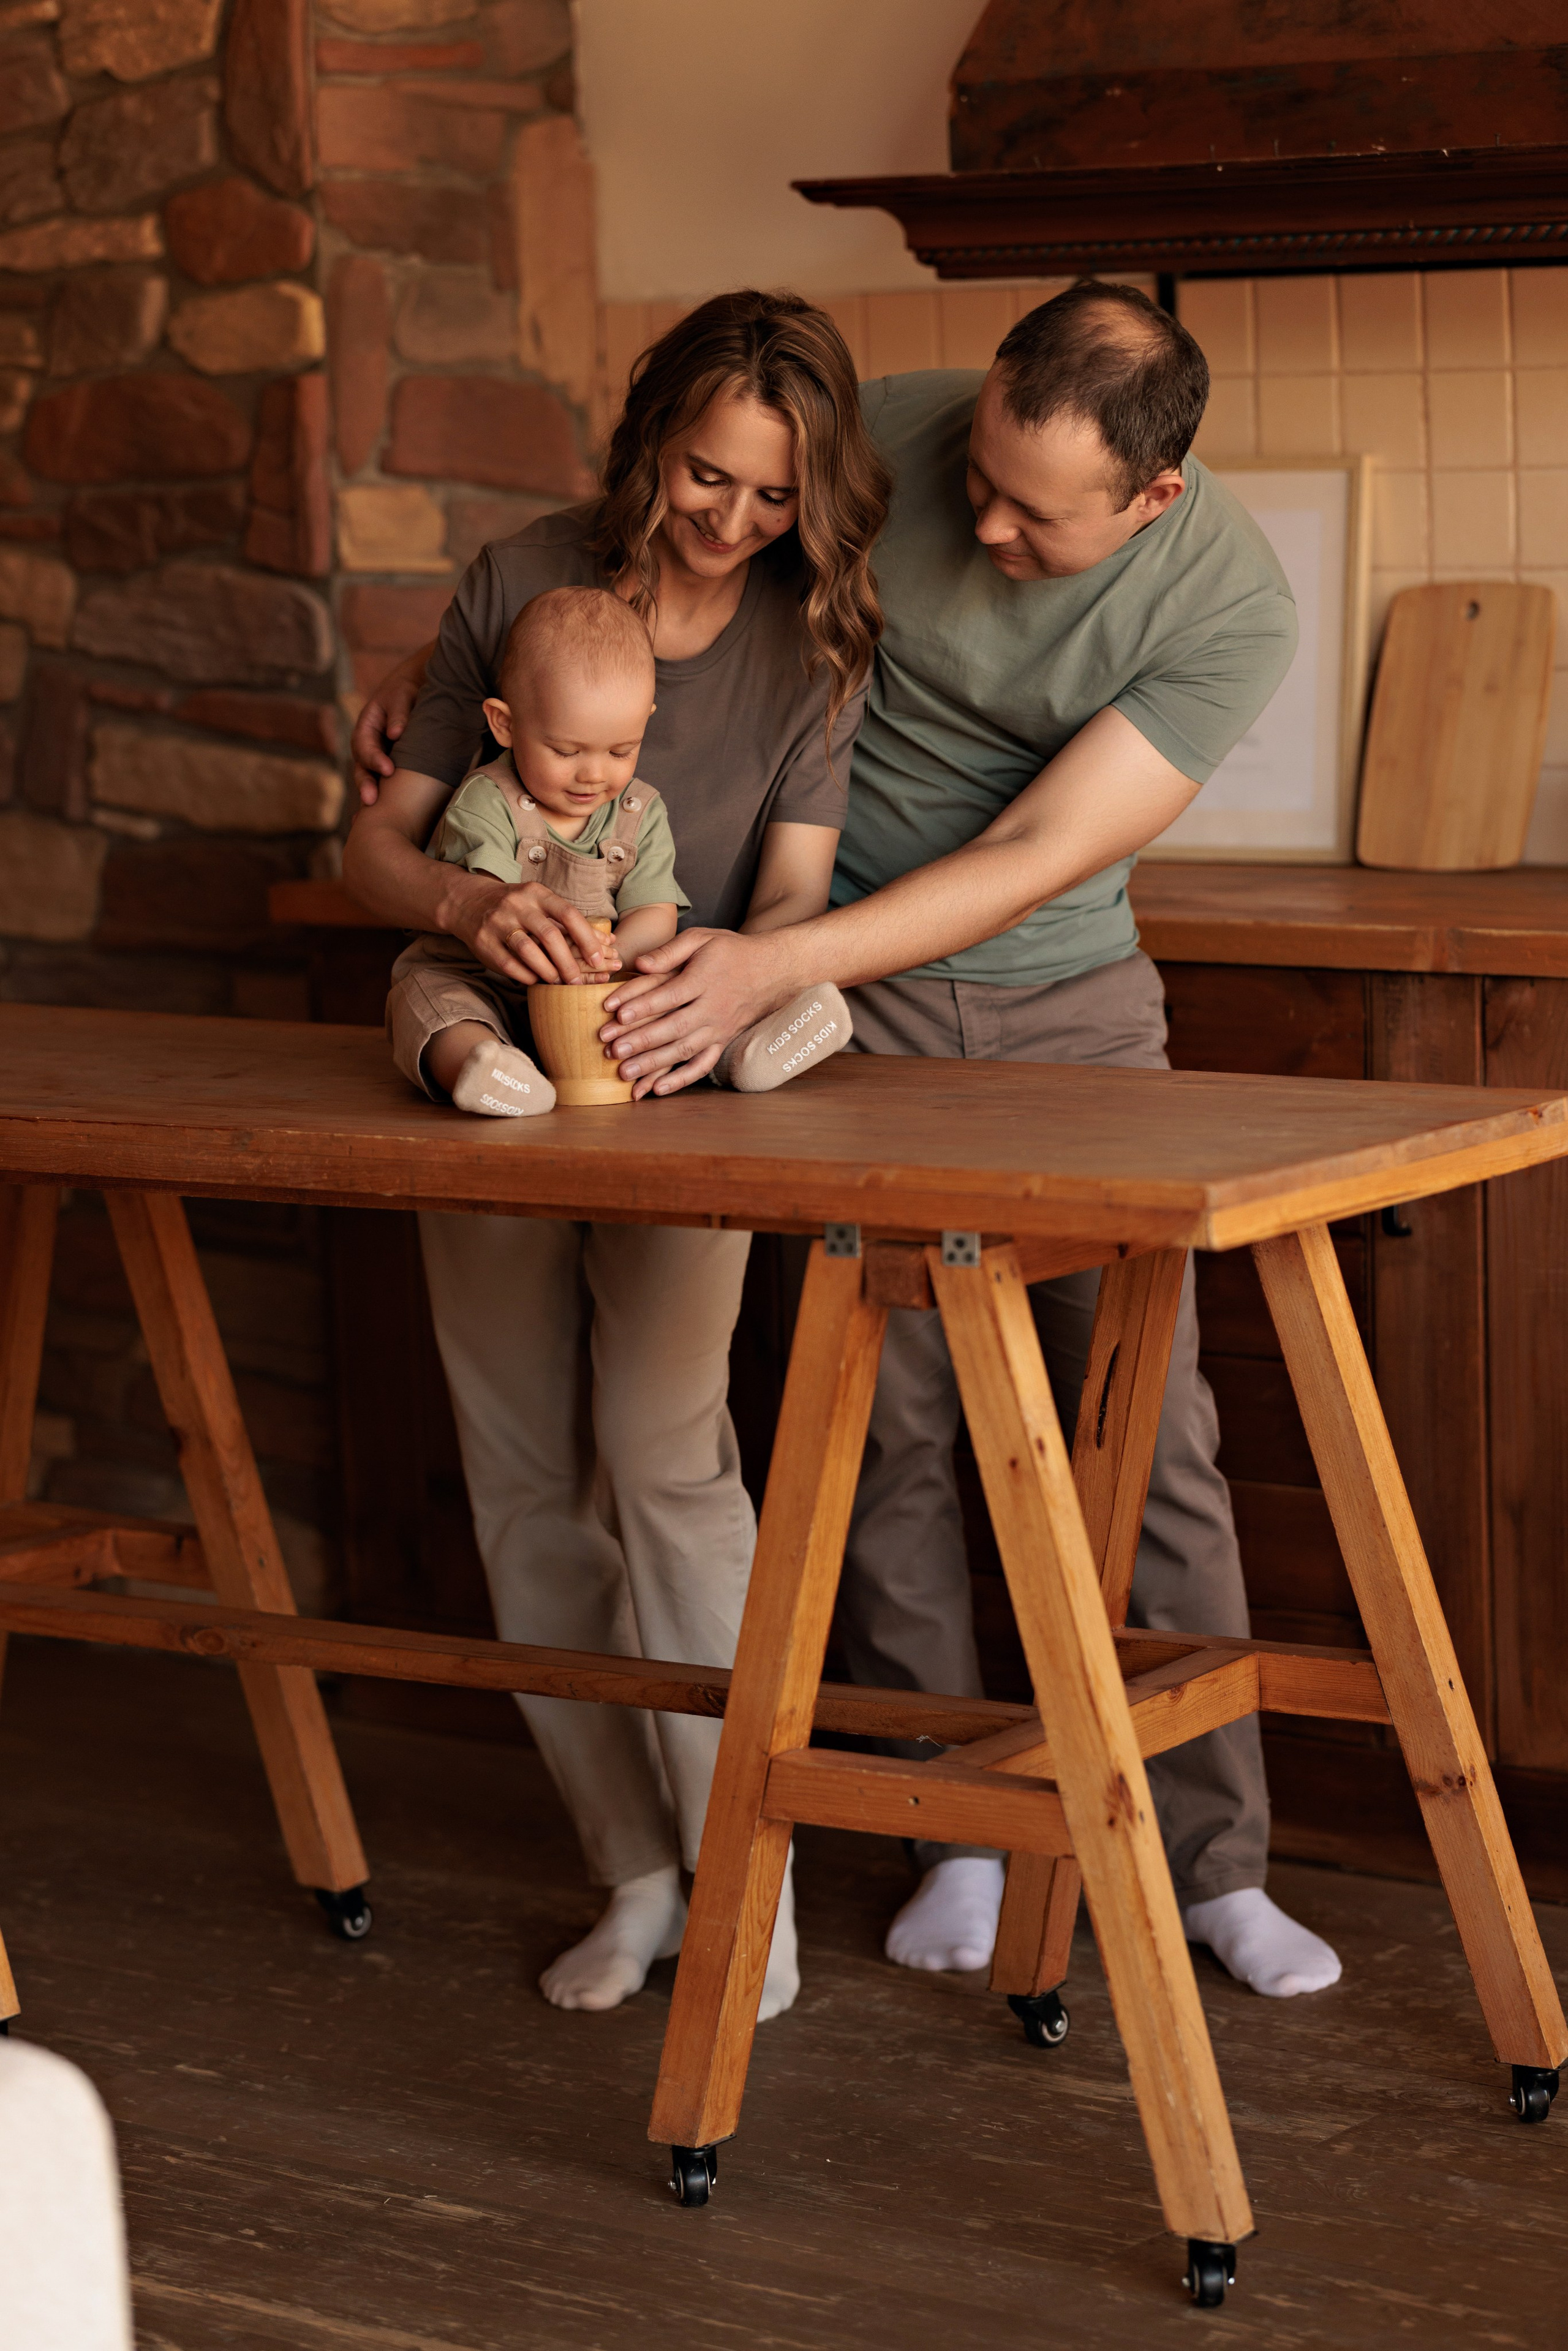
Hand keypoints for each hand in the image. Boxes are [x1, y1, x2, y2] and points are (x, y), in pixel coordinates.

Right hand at [352, 645, 432, 805]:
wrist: (417, 692)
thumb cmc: (409, 691)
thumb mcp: (402, 695)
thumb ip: (399, 712)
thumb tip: (396, 733)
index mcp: (367, 727)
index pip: (364, 745)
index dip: (374, 759)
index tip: (388, 770)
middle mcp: (368, 746)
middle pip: (362, 768)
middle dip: (366, 785)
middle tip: (372, 800)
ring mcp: (377, 759)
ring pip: (370, 780)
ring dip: (370, 797)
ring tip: (370, 817)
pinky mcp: (390, 769)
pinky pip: (383, 786)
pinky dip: (381, 803)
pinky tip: (380, 823)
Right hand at [454, 879, 620, 987]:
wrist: (468, 902)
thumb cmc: (517, 908)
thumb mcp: (543, 905)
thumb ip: (573, 923)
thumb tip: (611, 942)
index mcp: (537, 894)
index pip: (569, 914)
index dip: (587, 938)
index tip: (601, 959)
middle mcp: (518, 905)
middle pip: (549, 935)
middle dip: (568, 962)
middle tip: (579, 981)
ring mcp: (498, 922)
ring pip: (527, 950)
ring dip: (547, 970)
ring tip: (557, 982)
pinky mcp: (483, 941)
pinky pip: (508, 963)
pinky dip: (525, 975)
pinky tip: (535, 981)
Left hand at [599, 929, 796, 1098]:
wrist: (771, 970)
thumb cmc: (730, 951)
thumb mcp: (702, 939)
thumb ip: (669, 951)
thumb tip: (639, 964)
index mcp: (704, 979)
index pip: (670, 995)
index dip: (642, 1005)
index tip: (616, 1014)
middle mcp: (713, 1008)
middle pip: (674, 1028)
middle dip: (641, 1041)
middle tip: (611, 1051)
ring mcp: (718, 1029)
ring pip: (684, 1051)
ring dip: (653, 1064)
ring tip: (624, 1073)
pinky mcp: (722, 1042)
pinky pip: (702, 1065)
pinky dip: (681, 1080)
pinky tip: (658, 1089)